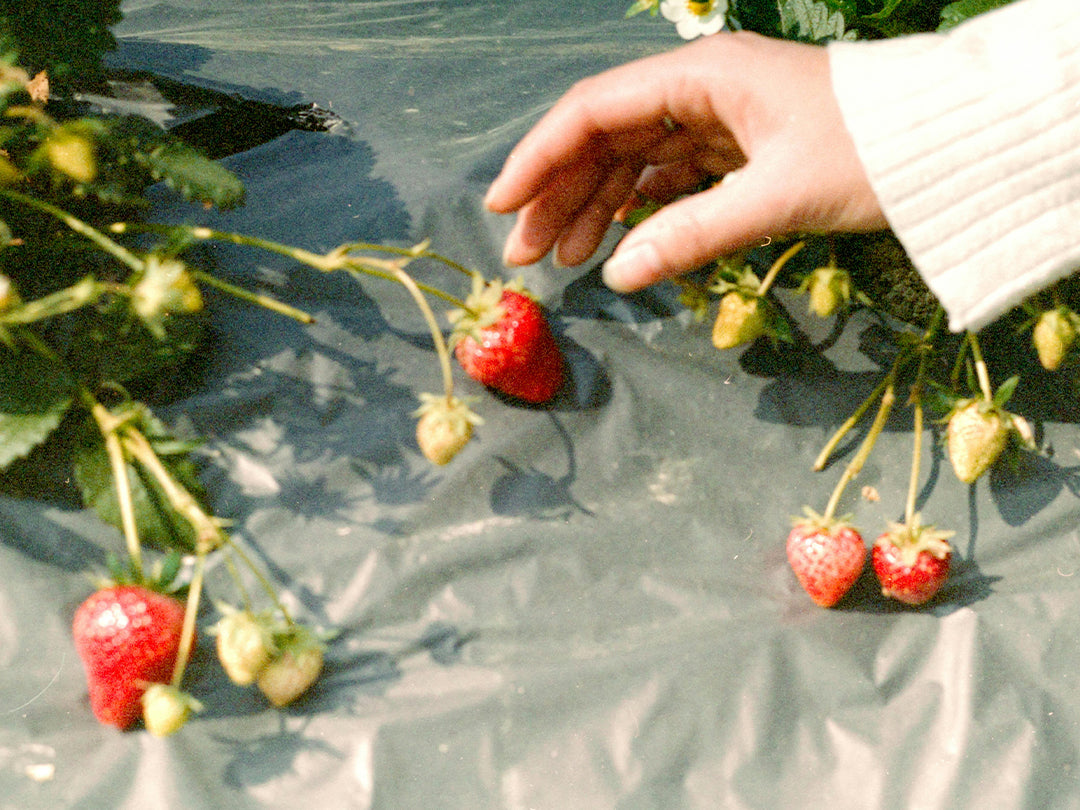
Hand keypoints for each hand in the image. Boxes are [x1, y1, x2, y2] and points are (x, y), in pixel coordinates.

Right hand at [484, 32, 887, 291]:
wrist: (950, 144)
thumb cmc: (872, 154)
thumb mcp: (779, 197)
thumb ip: (693, 236)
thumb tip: (618, 277)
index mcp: (704, 76)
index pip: (595, 110)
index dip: (541, 156)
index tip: (503, 203)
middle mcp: (702, 88)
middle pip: (606, 137)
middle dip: (560, 194)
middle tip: (526, 254)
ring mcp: (719, 118)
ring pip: (634, 159)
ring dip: (595, 207)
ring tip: (565, 260)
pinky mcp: (739, 148)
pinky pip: (670, 177)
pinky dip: (641, 210)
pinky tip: (617, 241)